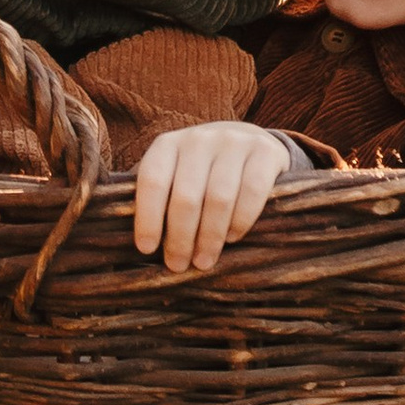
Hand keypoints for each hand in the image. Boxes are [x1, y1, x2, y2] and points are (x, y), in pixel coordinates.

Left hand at [131, 122, 311, 273]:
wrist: (248, 141)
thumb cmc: (201, 172)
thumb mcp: (174, 175)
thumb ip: (158, 200)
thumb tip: (139, 246)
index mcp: (167, 144)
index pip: (152, 181)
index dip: (147, 217)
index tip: (147, 249)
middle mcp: (199, 138)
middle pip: (186, 196)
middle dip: (180, 237)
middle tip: (178, 265)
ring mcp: (234, 141)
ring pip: (219, 198)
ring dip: (210, 236)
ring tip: (204, 260)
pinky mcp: (266, 150)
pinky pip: (252, 192)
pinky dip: (241, 220)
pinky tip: (231, 237)